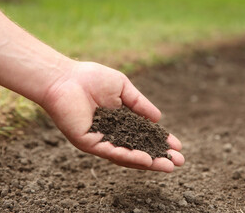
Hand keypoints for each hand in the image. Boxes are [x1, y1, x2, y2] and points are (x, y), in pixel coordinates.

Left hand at [41, 61, 184, 171]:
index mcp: (120, 121)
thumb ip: (140, 104)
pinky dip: (129, 157)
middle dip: (159, 157)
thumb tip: (159, 119)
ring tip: (168, 166)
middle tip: (178, 162)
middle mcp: (112, 134)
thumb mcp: (123, 89)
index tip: (178, 146)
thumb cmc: (92, 78)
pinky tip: (146, 159)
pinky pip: (112, 153)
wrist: (65, 78)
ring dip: (148, 162)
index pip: (144, 135)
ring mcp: (101, 140)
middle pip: (138, 149)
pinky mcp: (89, 143)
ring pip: (127, 156)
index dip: (161, 141)